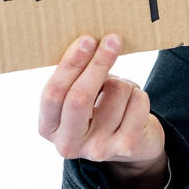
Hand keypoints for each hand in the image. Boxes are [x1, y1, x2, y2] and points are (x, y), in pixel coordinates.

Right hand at [38, 33, 165, 171]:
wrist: (131, 146)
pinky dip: (139, 93)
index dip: (70, 65)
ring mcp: (98, 149)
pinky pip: (138, 101)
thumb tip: (90, 43)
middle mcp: (68, 144)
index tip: (87, 40)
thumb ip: (76, 79)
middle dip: (98, 63)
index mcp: (48, 128)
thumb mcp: (79, 99)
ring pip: (117, 92)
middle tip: (112, 39)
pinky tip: (133, 105)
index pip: (53, 93)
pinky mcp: (126, 146)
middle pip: (80, 97)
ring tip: (122, 94)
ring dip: (124, 82)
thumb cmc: (100, 111)